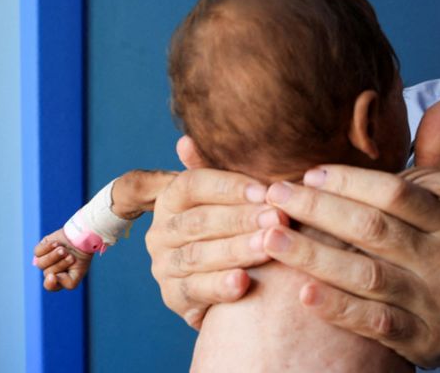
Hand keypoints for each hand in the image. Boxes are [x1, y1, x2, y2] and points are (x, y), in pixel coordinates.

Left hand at [32, 228, 92, 290]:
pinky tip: (57, 243)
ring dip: (54, 256)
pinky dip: (48, 247)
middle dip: (61, 264)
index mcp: (59, 280)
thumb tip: (52, 277)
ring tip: (64, 249)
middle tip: (71, 257)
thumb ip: (69, 283)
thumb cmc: (81, 257)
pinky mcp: (40, 249)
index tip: (53, 276)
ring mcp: (44, 260)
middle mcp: (50, 271)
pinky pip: (37, 252)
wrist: (82, 238)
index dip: (50, 283)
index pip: (50, 286)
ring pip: (40, 263)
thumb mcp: (80, 272)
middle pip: (47, 273)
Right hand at [142, 137, 284, 328]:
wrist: (235, 280)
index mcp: (171, 198)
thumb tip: (185, 142)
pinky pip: (194, 291)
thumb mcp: (232, 196)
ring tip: (269, 246)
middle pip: (199, 221)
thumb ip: (216, 169)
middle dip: (241, 219)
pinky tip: (243, 282)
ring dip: (236, 250)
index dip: (229, 187)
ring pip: (198, 255)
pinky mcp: (174, 298)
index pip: (193, 185)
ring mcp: (164, 266)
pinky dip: (219, 287)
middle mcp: (161, 231)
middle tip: (278, 218)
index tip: (265, 190)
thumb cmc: (237, 225)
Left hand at [259, 100, 439, 366]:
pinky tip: (300, 292)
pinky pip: (371, 323)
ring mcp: (435, 303)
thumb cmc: (438, 254)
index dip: (350, 181)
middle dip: (318, 211)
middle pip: (374, 230)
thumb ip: (432, 158)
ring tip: (270, 239)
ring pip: (367, 275)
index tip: (308, 173)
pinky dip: (336, 306)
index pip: (397, 194)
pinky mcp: (421, 340)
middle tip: (274, 197)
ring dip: (314, 256)